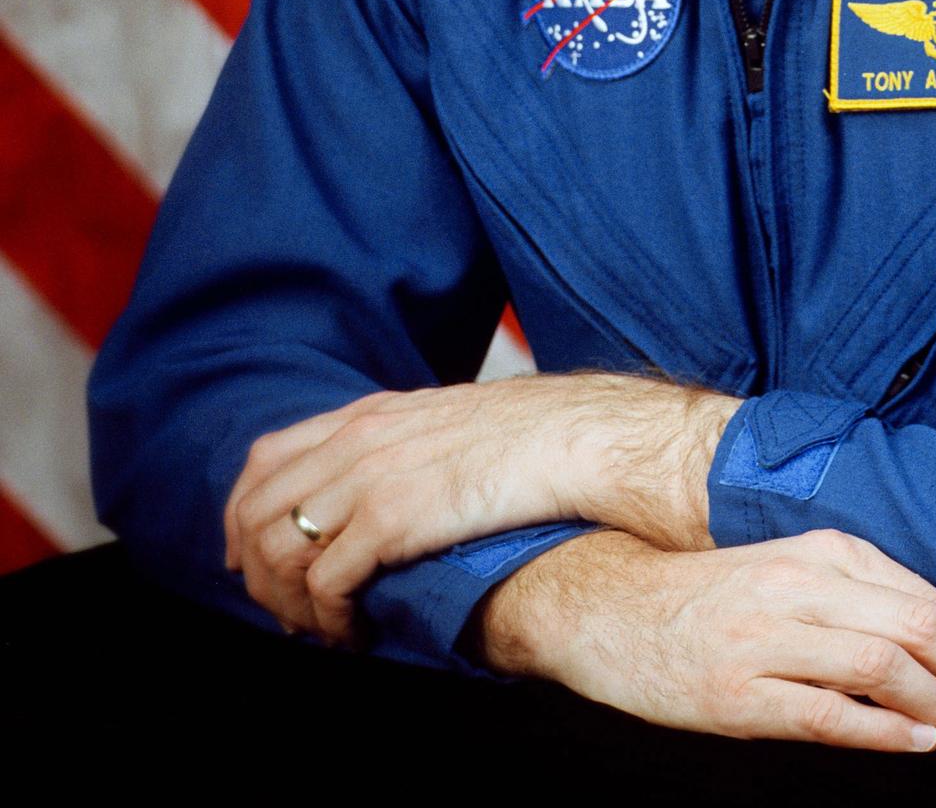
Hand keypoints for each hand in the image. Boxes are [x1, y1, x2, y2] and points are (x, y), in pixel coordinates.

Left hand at [223, 372, 736, 643]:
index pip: (266, 457)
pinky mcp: (392, 520)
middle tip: (280, 611)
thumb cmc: (530, 438)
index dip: (244, 513)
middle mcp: (357, 440)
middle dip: (253, 571)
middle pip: (256, 508)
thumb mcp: (450, 422)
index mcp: (369, 414)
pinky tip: (353, 636)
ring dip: (286, 605)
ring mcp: (370, 477)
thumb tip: (392, 479)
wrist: (575, 438)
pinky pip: (323, 584)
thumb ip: (407, 443)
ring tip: (320, 632)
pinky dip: (328, 622)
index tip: (250, 556)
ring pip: (279, 552)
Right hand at [479, 525, 935, 753]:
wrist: (619, 608)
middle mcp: (800, 588)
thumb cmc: (719, 596)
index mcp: (821, 553)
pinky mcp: (738, 694)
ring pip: (880, 667)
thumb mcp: (793, 572)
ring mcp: (767, 640)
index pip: (925, 599)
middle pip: (915, 628)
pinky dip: (883, 730)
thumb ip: (861, 595)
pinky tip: (920, 742)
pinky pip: (826, 714)